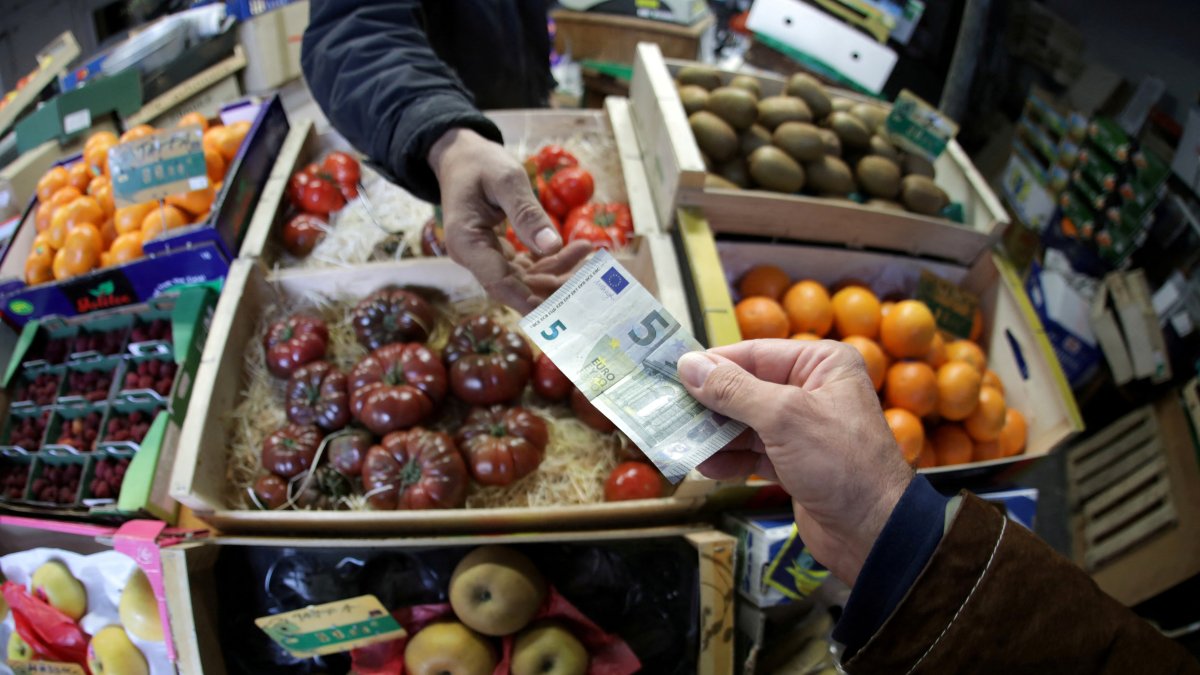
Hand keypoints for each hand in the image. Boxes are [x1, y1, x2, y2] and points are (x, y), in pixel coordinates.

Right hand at [429, 128, 581, 312]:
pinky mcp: (499, 253)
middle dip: (554, 286)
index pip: (498, 282)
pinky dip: (554, 259)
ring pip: (527, 278)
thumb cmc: (480, 163)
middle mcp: (474, 257)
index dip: (528, 300)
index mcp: (466, 242)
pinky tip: (580, 248)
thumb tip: (553, 245)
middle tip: (590, 278)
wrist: (462, 156)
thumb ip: (527, 213)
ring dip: (559, 271)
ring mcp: (487, 257)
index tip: (558, 312)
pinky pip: (529, 265)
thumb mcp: (506, 180)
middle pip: (516, 286)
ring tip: (589, 252)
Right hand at [677, 339, 913, 583]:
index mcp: (822, 364)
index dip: (712, 364)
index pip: (755, 353)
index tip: (672, 372)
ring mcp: (803, 428)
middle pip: (745, 388)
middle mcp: (813, 390)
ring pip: (744, 423)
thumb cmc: (842, 465)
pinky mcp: (795, 462)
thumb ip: (733, 390)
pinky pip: (752, 452)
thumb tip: (689, 365)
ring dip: (714, 435)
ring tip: (680, 440)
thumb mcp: (783, 418)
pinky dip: (729, 459)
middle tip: (668, 410)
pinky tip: (706, 466)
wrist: (875, 533)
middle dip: (709, 404)